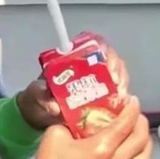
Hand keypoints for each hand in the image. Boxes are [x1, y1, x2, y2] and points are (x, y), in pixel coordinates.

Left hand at [16, 33, 130, 130]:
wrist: (39, 115)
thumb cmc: (38, 98)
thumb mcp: (36, 94)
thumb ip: (42, 96)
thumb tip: (54, 107)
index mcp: (73, 57)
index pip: (93, 43)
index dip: (103, 48)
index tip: (105, 61)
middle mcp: (89, 66)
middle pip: (110, 57)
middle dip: (116, 67)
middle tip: (116, 82)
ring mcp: (99, 81)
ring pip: (118, 74)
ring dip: (123, 81)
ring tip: (120, 94)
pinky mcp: (105, 98)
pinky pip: (119, 93)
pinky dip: (123, 97)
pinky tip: (122, 104)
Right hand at [26, 96, 151, 158]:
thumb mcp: (55, 133)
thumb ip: (69, 121)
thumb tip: (77, 117)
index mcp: (102, 147)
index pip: (126, 124)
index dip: (132, 109)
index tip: (132, 99)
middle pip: (141, 140)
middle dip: (141, 122)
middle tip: (134, 113)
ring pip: (143, 158)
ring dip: (144, 142)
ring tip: (136, 132)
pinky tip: (125, 156)